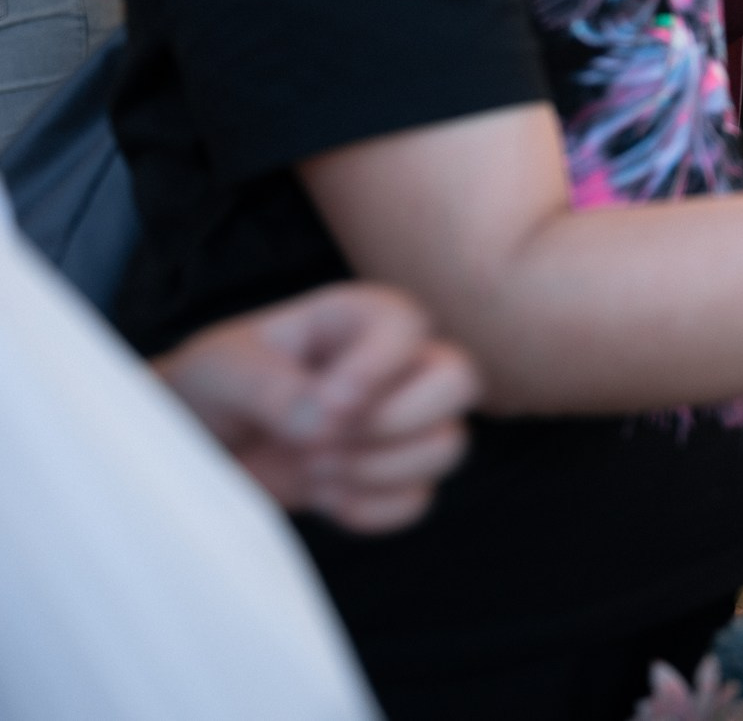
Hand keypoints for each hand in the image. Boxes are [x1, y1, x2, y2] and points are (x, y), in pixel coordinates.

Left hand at [153, 282, 478, 533]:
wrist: (196, 446)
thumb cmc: (210, 388)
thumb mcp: (220, 371)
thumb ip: (271, 387)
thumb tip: (327, 421)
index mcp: (360, 318)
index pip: (411, 324)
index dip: (377, 368)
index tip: (324, 404)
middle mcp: (395, 365)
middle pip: (461, 381)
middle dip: (396, 421)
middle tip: (326, 439)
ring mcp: (401, 423)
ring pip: (448, 445)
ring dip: (376, 469)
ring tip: (314, 467)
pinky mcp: (391, 477)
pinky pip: (418, 500)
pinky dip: (370, 509)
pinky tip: (324, 497)